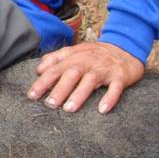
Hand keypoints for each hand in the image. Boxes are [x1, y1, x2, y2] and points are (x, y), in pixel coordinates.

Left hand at [29, 41, 144, 113]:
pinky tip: (103, 109)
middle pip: (71, 73)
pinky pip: (115, 87)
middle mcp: (88, 61)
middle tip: (50, 104)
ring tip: (69, 109)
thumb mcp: (75, 51)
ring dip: (79, 94)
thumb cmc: (96, 54)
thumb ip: (56, 58)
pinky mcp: (120, 76)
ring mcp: (104, 68)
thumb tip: (39, 69)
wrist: (126, 48)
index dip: (43, 81)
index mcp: (74, 57)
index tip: (32, 95)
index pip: (55, 69)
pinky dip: (110, 97)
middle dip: (59, 89)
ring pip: (90, 80)